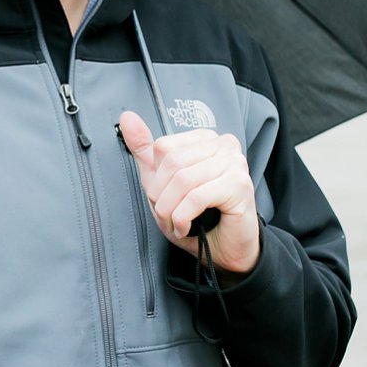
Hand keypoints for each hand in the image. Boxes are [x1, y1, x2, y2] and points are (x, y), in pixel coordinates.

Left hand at [117, 110, 260, 275]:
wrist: (224, 249)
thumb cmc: (196, 215)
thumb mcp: (162, 182)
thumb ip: (144, 150)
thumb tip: (127, 118)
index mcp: (205, 139)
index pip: (163, 146)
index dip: (156, 178)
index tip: (163, 197)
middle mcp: (224, 145)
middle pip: (172, 162)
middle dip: (160, 196)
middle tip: (166, 215)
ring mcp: (235, 163)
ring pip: (182, 180)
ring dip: (170, 210)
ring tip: (176, 223)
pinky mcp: (240, 185)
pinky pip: (196, 197)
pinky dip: (182, 217)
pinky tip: (186, 227)